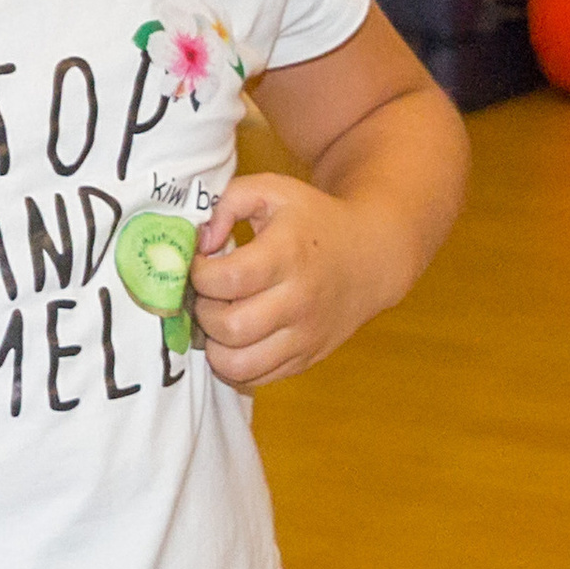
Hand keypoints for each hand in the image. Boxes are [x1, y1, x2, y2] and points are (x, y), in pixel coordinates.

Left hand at [189, 171, 415, 390]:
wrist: (371, 255)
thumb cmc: (312, 219)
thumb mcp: (273, 190)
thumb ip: (228, 201)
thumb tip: (201, 243)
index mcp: (288, 254)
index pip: (227, 279)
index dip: (199, 274)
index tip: (202, 264)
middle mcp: (299, 300)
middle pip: (230, 327)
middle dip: (203, 312)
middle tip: (208, 295)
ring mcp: (305, 335)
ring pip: (239, 364)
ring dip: (214, 346)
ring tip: (218, 321)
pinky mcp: (307, 358)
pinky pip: (257, 378)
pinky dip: (234, 365)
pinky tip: (235, 339)